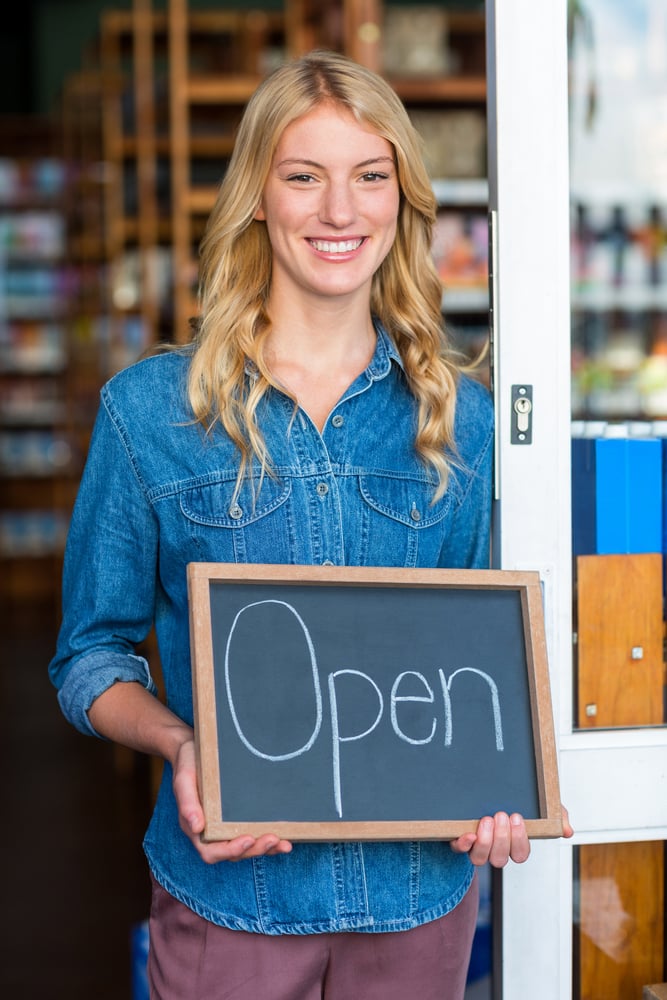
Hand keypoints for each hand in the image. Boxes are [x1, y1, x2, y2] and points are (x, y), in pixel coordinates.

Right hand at [172, 737, 292, 863]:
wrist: (195, 750)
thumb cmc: (189, 764)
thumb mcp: (184, 780)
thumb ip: (187, 803)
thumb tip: (196, 827)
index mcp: (195, 828)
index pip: (211, 852)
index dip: (230, 850)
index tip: (248, 840)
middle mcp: (211, 833)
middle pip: (233, 853)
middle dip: (254, 850)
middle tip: (274, 839)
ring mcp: (226, 827)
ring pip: (246, 848)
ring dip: (265, 849)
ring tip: (285, 843)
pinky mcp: (238, 818)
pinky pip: (253, 834)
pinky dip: (268, 839)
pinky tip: (284, 837)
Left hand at [451, 805, 573, 867]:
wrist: (483, 786)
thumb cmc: (514, 800)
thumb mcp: (539, 804)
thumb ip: (556, 814)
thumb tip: (567, 830)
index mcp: (513, 843)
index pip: (520, 854)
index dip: (519, 840)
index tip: (517, 818)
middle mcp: (494, 849)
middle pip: (500, 859)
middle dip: (502, 839)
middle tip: (501, 814)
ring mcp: (476, 846)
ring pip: (480, 859)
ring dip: (485, 841)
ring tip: (487, 819)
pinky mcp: (459, 839)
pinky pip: (458, 850)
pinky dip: (463, 844)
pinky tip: (468, 833)